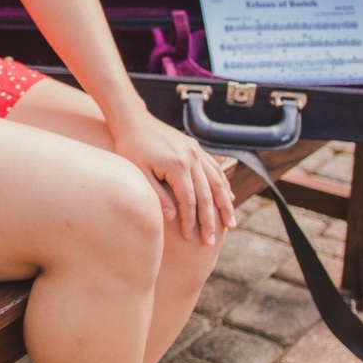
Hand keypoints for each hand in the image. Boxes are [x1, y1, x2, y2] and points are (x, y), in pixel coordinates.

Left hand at [114, 112, 235, 244]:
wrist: (134, 120)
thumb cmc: (131, 147)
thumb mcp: (140, 172)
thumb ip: (157, 195)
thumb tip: (173, 218)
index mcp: (177, 165)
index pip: (189, 200)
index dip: (190, 221)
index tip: (190, 238)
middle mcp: (192, 158)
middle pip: (206, 195)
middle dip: (210, 220)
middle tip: (211, 242)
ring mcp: (196, 151)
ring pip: (217, 182)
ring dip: (225, 205)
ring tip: (231, 224)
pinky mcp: (196, 147)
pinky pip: (214, 169)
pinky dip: (223, 185)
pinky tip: (228, 198)